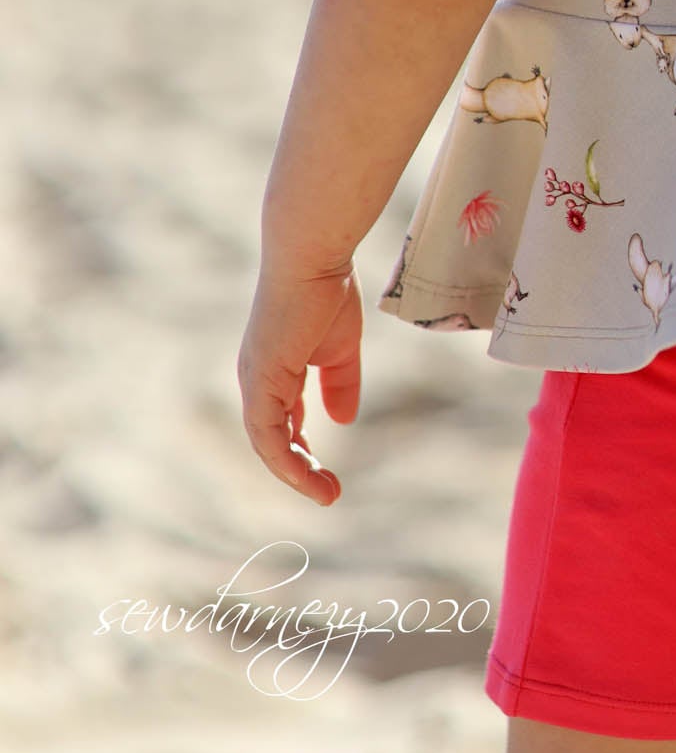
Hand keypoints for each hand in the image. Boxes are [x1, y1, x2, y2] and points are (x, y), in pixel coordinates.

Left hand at [237, 262, 362, 503]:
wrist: (313, 259)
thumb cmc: (326, 293)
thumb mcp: (339, 348)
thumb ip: (340, 383)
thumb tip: (342, 420)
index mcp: (275, 369)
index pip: (283, 422)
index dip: (304, 450)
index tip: (329, 475)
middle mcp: (258, 379)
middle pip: (272, 439)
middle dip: (301, 469)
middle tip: (329, 493)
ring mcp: (256, 380)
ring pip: (266, 444)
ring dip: (295, 473)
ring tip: (325, 493)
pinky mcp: (260, 380)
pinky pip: (267, 434)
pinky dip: (284, 459)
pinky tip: (306, 474)